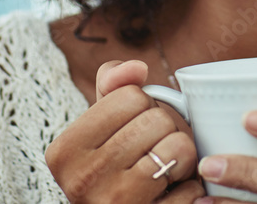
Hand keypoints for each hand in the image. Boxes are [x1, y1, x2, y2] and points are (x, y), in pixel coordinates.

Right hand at [45, 60, 204, 202]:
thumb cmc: (110, 167)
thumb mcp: (99, 127)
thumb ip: (112, 86)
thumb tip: (137, 66)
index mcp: (65, 150)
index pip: (131, 96)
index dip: (142, 106)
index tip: (131, 128)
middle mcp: (84, 180)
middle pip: (157, 119)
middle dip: (164, 129)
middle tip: (151, 150)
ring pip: (179, 148)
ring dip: (182, 156)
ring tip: (164, 169)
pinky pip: (191, 188)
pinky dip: (190, 188)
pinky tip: (171, 194)